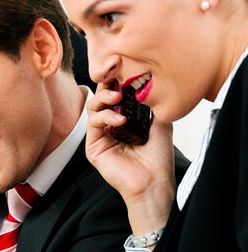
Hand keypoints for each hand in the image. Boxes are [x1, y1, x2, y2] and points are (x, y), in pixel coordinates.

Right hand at [85, 83, 175, 234]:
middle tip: (118, 80)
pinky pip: (92, 123)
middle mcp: (110, 127)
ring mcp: (101, 137)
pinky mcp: (93, 147)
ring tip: (118, 97)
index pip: (116, 96)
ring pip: (93, 108)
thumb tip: (145, 84)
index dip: (117, 82)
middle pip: (101, 98)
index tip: (123, 69)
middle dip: (108, 85)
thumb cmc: (158, 159)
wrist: (154, 183)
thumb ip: (149, 105)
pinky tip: (119, 120)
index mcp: (125, 121)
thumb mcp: (159, 124)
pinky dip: (104, 117)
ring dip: (104, 99)